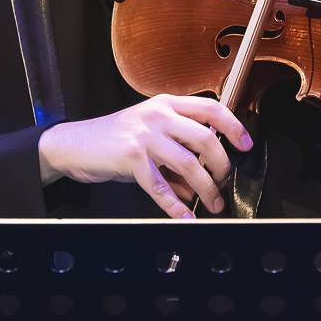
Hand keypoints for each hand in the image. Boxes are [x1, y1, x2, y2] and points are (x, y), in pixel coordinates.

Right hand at [37, 94, 251, 218]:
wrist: (75, 144)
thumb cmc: (114, 139)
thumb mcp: (149, 135)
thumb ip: (177, 151)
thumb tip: (202, 181)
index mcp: (166, 103)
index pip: (210, 109)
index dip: (233, 127)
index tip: (245, 145)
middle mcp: (158, 115)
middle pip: (205, 138)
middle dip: (221, 166)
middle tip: (223, 183)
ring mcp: (144, 135)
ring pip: (188, 164)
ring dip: (205, 189)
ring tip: (211, 204)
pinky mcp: (131, 158)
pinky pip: (160, 186)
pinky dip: (175, 205)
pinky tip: (184, 217)